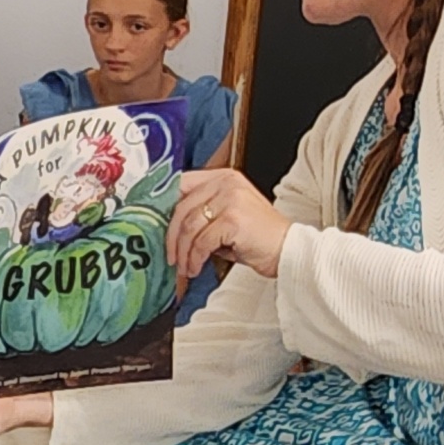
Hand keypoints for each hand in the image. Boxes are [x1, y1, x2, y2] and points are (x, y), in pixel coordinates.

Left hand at [170, 168, 291, 280]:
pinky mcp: (234, 219)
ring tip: (186, 266)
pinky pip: (202, 241)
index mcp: (224, 177)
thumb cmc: (258, 237)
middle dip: (172, 237)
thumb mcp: (228, 216)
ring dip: (184, 252)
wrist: (288, 250)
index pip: (182, 184)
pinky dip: (196, 258)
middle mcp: (227, 183)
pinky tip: (197, 267)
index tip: (156, 226)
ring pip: (190, 227)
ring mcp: (231, 199)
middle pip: (182, 208)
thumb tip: (171, 225)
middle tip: (171, 256)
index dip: (164, 207)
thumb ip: (204, 211)